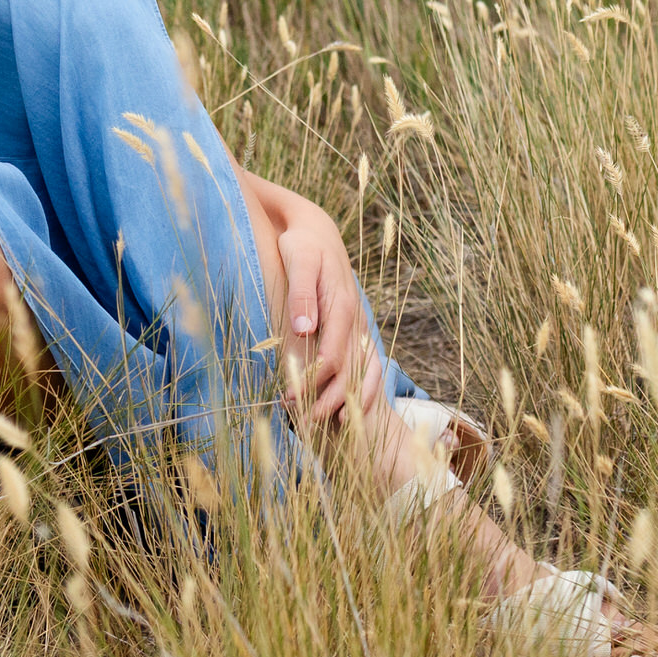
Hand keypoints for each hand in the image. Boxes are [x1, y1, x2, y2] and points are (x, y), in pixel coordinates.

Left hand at [273, 200, 381, 423]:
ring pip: (363, 371)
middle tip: (303, 421)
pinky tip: (346, 409)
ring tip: (327, 425)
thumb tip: (303, 331)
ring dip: (348, 400)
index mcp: (341, 305)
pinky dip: (361, 390)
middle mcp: (355, 320)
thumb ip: (301, 295)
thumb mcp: (298, 260)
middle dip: (330, 399)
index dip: (315, 380)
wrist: (316, 231)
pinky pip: (365, 365)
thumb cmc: (302, 245)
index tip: (292, 397)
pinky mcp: (354, 329)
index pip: (333, 354)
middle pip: (350, 370)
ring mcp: (358, 326)